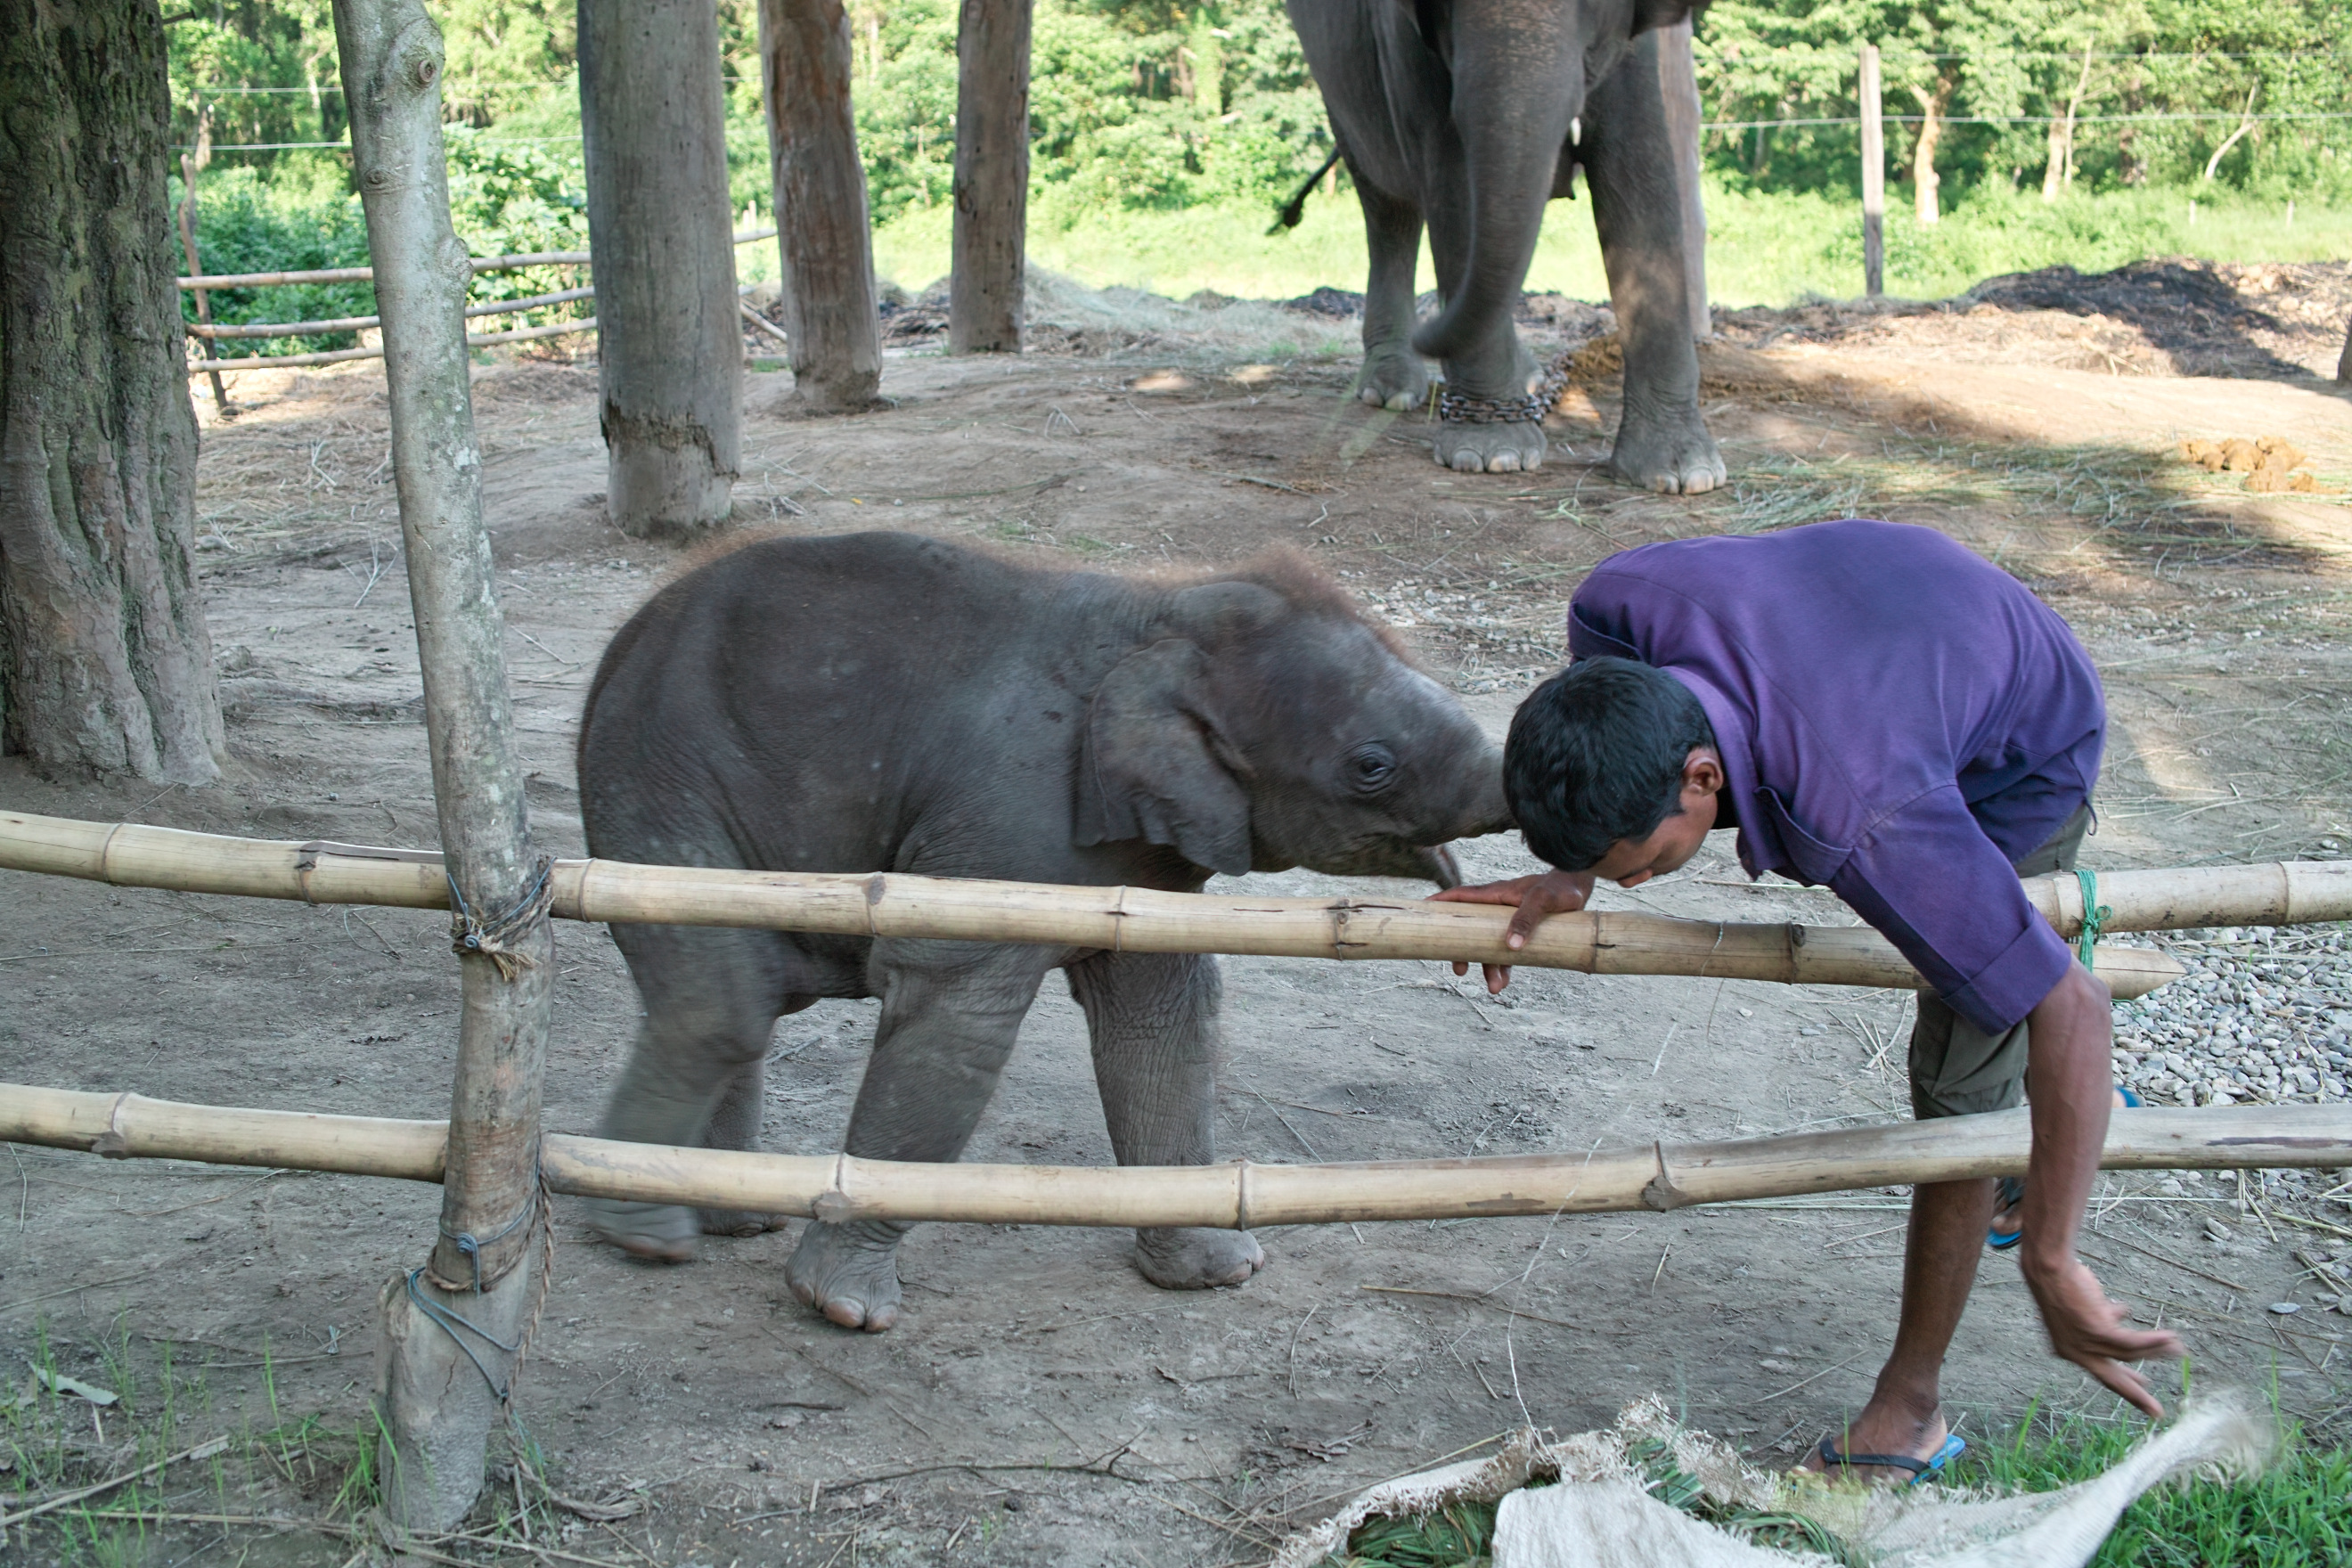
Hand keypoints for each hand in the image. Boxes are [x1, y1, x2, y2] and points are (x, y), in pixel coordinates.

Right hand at [1431, 871, 1594, 992]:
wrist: (1581, 886)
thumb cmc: (1561, 888)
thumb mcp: (1543, 901)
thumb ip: (1526, 920)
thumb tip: (1510, 946)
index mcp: (1495, 895)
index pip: (1460, 898)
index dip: (1439, 905)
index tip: (1421, 913)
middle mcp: (1497, 908)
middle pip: (1470, 929)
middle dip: (1462, 951)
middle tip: (1459, 970)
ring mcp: (1508, 920)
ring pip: (1489, 945)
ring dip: (1488, 966)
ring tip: (1494, 988)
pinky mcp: (1522, 931)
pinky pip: (1507, 951)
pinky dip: (1505, 966)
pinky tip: (1505, 981)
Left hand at [2020, 1252, 2185, 1417]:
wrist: (2050, 1268)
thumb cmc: (2064, 1282)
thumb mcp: (2085, 1305)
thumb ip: (2103, 1316)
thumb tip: (2123, 1312)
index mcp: (2070, 1351)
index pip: (2101, 1371)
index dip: (2124, 1381)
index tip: (2143, 1385)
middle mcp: (2076, 1353)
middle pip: (2113, 1379)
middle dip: (2137, 1396)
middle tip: (2157, 1413)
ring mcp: (2085, 1343)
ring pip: (2129, 1355)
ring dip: (2156, 1351)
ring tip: (2178, 1348)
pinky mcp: (2097, 1331)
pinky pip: (2133, 1341)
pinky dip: (2153, 1340)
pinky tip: (2169, 1337)